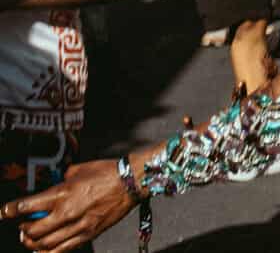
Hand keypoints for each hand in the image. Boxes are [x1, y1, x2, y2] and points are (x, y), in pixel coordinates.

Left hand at [2, 160, 134, 252]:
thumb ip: (62, 178)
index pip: (27, 206)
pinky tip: (42, 250)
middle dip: (23, 229)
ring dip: (33, 243)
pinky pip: (62, 250)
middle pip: (33, 230)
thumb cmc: (108, 171)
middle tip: (21, 226)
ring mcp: (78, 226)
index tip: (5, 212)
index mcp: (63, 192)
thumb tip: (54, 182)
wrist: (131, 182)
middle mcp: (67, 212)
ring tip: (31, 238)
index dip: (11, 210)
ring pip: (45, 244)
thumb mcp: (79, 169)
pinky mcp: (88, 234)